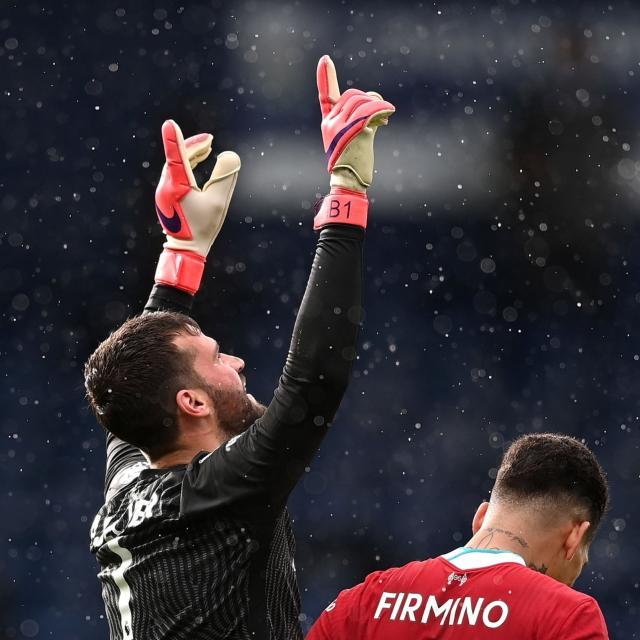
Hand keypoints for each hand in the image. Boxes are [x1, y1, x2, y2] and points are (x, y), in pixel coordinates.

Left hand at [154, 120, 240, 293]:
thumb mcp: (219, 202)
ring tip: (207, 146)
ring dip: (191, 154)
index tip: (170, 123)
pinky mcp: (167, 195)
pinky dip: (186, 164)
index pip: (176, 157)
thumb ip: (225, 177)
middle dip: (194, 146)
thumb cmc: (203, 227)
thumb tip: (230, 155)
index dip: (175, 139)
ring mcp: (164, 191)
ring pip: (175, 164)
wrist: (186, 249)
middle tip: (210, 140)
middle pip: (177, 157)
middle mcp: (166, 186)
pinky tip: (197, 161)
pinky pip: (175, 172)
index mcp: (177, 187)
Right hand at [317, 55, 394, 189]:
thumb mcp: (352, 138)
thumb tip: (377, 106)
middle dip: (369, 99)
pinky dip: (382, 109)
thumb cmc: (353, 163)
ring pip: (362, 102)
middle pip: (353, 96)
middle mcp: (331, 123)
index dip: (326, 77)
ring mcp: (341, 128)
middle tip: (381, 110)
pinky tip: (388, 114)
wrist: (350, 182)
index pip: (325, 96)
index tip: (325, 59)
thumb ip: (359, 120)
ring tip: (387, 113)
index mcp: (328, 123)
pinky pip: (370, 112)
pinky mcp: (354, 132)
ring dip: (378, 104)